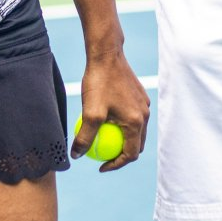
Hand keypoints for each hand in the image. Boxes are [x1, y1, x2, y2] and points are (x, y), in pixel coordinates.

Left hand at [72, 50, 150, 172]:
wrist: (107, 54)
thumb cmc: (99, 83)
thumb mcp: (89, 113)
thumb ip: (84, 137)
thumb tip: (76, 156)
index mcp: (137, 122)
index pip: (130, 154)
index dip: (116, 165)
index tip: (100, 166)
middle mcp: (145, 114)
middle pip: (136, 145)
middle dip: (121, 155)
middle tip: (103, 157)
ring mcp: (144, 104)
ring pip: (136, 131)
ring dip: (123, 141)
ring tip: (104, 141)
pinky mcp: (139, 95)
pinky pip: (134, 117)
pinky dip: (123, 125)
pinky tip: (106, 121)